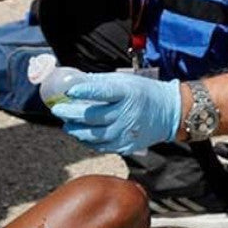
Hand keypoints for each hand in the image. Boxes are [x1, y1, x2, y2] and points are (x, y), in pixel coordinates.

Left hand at [50, 71, 181, 154]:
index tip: (69, 91)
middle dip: (71, 114)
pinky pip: (103, 146)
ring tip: (66, 125)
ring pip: (95, 135)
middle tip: (58, 110)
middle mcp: (126, 113)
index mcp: (127, 93)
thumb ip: (100, 83)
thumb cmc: (144, 93)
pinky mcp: (127, 145)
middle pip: (93, 116)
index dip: (85, 91)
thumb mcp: (124, 81)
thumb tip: (76, 82)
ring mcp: (127, 132)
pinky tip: (81, 135)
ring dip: (76, 131)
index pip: (104, 91)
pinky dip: (88, 142)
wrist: (169, 112)